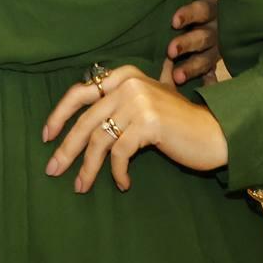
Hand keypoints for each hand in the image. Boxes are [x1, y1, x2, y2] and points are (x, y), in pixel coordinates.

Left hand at [41, 63, 228, 191]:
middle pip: (85, 121)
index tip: (46, 136)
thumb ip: (117, 104)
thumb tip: (76, 125)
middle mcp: (129, 85)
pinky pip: (120, 153)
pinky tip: (122, 184)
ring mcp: (139, 102)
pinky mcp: (149, 123)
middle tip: (52, 170)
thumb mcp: (146, 103)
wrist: (217, 133)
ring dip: (87, 167)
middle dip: (66, 149)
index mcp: (124, 76)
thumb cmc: (179, 124)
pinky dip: (117, 171)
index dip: (59, 115)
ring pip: (99, 140)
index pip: (79, 93)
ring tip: (81, 187)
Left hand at [162, 0, 220, 84]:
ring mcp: (216, 48)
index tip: (173, 21)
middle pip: (205, 36)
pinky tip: (203, 92)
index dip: (189, 14)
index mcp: (208, 8)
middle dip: (188, 43)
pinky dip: (208, 84)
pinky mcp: (213, 64)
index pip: (202, 9)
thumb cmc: (178, 3)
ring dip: (193, 67)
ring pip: (208, 58)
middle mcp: (216, 28)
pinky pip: (212, 75)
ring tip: (178, 76)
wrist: (196, 17)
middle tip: (170, 51)